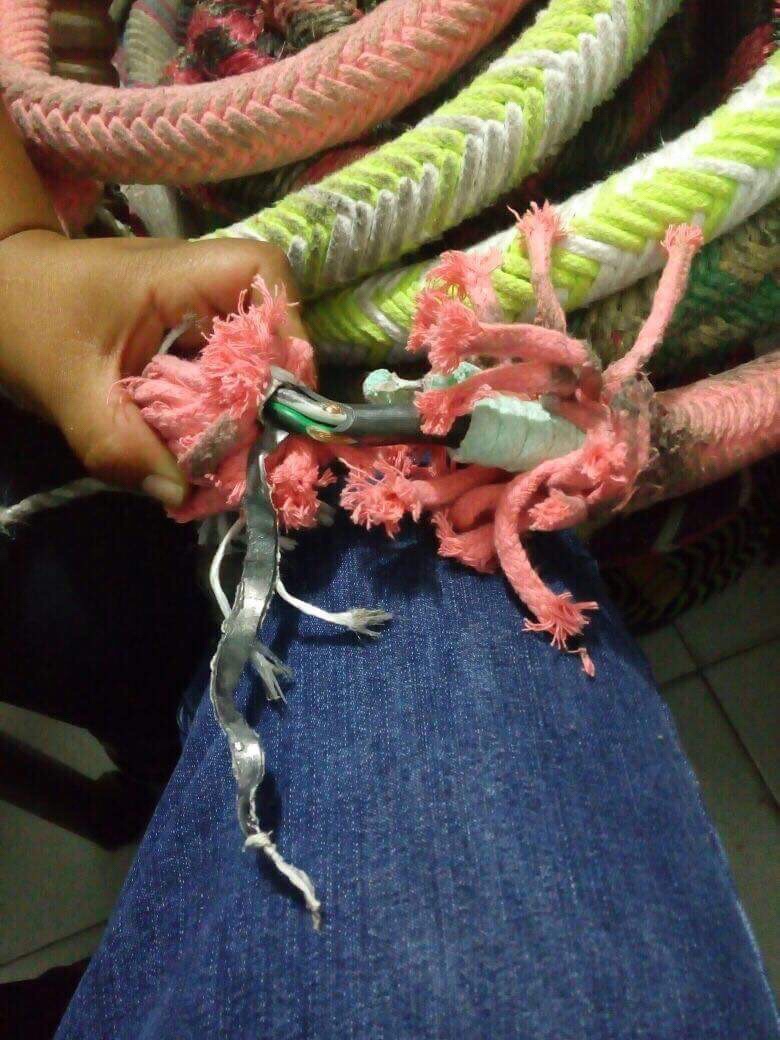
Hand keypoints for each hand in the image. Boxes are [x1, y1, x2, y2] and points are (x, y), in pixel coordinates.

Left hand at [0, 230, 304, 506]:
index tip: (279, 394)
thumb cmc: (29, 323)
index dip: (285, 328)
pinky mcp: (191, 342)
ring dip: (256, 410)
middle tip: (270, 450)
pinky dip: (228, 416)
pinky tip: (217, 453)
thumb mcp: (68, 391)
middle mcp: (201, 287)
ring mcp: (199, 315)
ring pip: (254, 357)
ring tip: (249, 460)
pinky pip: (228, 376)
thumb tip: (181, 493)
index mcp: (176, 273)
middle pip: (272, 327)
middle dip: (276, 391)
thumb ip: (120, 446)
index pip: (259, 273)